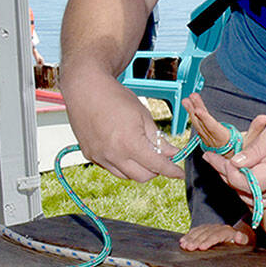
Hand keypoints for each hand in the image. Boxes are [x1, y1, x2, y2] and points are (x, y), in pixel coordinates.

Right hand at [60, 64, 181, 181]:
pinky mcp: (90, 155)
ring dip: (139, 169)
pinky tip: (126, 150)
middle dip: (156, 170)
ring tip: (143, 152)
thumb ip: (158, 139)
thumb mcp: (144, 116)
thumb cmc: (116, 98)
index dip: (171, 171)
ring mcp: (99, 157)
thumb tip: (172, 154)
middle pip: (142, 177)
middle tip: (162, 157)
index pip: (157, 166)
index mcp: (129, 143)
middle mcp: (112, 154)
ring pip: (126, 176)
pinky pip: (112, 168)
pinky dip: (123, 165)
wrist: (86, 89)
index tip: (180, 174)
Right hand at [179, 221, 254, 250]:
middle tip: (189, 248)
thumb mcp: (246, 243)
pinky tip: (183, 241)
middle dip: (197, 241)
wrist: (240, 237)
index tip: (202, 248)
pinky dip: (189, 235)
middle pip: (206, 233)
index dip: (209, 241)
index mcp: (228, 232)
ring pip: (200, 231)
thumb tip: (238, 235)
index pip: (217, 235)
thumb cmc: (242, 244)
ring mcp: (212, 228)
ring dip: (191, 238)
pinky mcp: (206, 229)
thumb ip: (242, 240)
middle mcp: (219, 228)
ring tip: (184, 245)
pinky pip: (196, 230)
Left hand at [183, 93, 265, 152]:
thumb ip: (258, 129)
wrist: (240, 165)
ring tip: (187, 100)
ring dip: (192, 112)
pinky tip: (191, 108)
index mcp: (225, 142)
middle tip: (190, 99)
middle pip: (203, 125)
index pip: (214, 129)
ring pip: (199, 126)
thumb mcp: (254, 142)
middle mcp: (214, 142)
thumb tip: (264, 118)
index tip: (198, 110)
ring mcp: (209, 142)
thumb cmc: (248, 153)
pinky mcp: (208, 140)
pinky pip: (199, 127)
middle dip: (196, 111)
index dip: (206, 120)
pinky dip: (195, 117)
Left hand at [202, 113, 265, 207]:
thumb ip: (255, 149)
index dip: (227, 173)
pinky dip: (248, 190)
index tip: (215, 158)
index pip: (247, 182)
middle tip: (213, 159)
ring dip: (236, 185)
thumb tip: (235, 163)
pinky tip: (241, 175)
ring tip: (224, 167)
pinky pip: (262, 199)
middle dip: (226, 177)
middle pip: (246, 192)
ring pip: (252, 199)